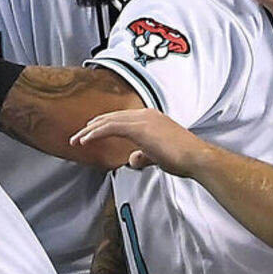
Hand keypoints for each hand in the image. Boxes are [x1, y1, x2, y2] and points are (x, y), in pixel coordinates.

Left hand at [70, 108, 211, 175]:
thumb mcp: (159, 156)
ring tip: (76, 139)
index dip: (103, 124)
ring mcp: (143, 119)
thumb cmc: (183, 159)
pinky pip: (110, 128)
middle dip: (92, 126)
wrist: (197, 158)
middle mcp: (146, 114)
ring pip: (108, 121)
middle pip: (111, 117)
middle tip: (77, 136)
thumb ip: (144, 155)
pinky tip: (85, 140)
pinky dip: (95, 133)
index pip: (121, 118)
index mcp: (151, 117)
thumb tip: (132, 159)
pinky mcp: (140, 128)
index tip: (90, 132)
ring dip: (89, 131)